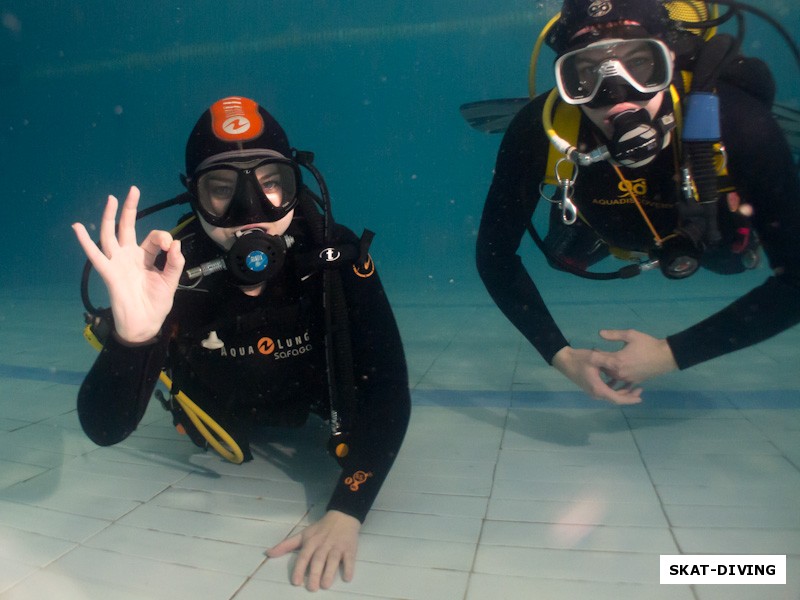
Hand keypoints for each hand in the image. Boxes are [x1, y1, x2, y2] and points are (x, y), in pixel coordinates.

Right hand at [72, 186, 184, 342]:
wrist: (145, 324)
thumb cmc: (156, 304)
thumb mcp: (171, 281)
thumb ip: (174, 263)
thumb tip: (174, 243)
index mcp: (145, 258)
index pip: (153, 239)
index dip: (162, 238)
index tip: (169, 246)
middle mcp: (130, 257)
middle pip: (128, 227)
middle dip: (130, 209)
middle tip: (133, 189)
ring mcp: (118, 263)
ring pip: (111, 235)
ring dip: (110, 217)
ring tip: (112, 199)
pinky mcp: (109, 272)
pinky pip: (95, 255)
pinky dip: (85, 241)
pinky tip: (78, 227)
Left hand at [267, 510, 360, 591]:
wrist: (343, 516)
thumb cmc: (320, 528)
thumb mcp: (303, 535)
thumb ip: (286, 545)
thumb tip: (267, 553)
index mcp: (311, 542)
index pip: (303, 556)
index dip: (299, 569)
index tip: (296, 582)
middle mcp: (323, 545)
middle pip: (318, 560)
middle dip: (314, 574)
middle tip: (311, 588)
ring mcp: (337, 546)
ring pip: (333, 560)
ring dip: (329, 572)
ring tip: (325, 585)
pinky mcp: (349, 548)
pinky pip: (349, 559)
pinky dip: (349, 568)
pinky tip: (347, 578)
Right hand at [552, 345, 643, 404]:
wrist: (564, 360)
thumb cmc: (579, 359)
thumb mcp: (594, 357)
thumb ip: (609, 361)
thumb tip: (622, 365)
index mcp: (598, 388)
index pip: (617, 399)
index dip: (629, 399)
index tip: (640, 397)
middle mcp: (596, 393)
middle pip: (615, 399)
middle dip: (628, 396)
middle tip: (640, 389)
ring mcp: (593, 391)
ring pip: (611, 395)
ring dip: (622, 391)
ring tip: (633, 384)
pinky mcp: (591, 387)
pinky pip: (606, 391)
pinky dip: (614, 388)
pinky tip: (619, 380)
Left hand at [598, 328, 677, 382]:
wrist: (665, 357)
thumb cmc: (648, 344)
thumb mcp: (631, 335)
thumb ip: (614, 335)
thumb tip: (600, 333)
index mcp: (617, 360)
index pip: (600, 358)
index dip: (595, 353)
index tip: (594, 348)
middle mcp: (620, 372)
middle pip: (603, 369)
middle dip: (600, 363)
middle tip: (598, 356)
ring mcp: (627, 379)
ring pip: (610, 377)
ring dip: (606, 370)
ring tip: (605, 363)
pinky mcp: (633, 381)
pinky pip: (620, 383)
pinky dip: (615, 379)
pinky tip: (615, 374)